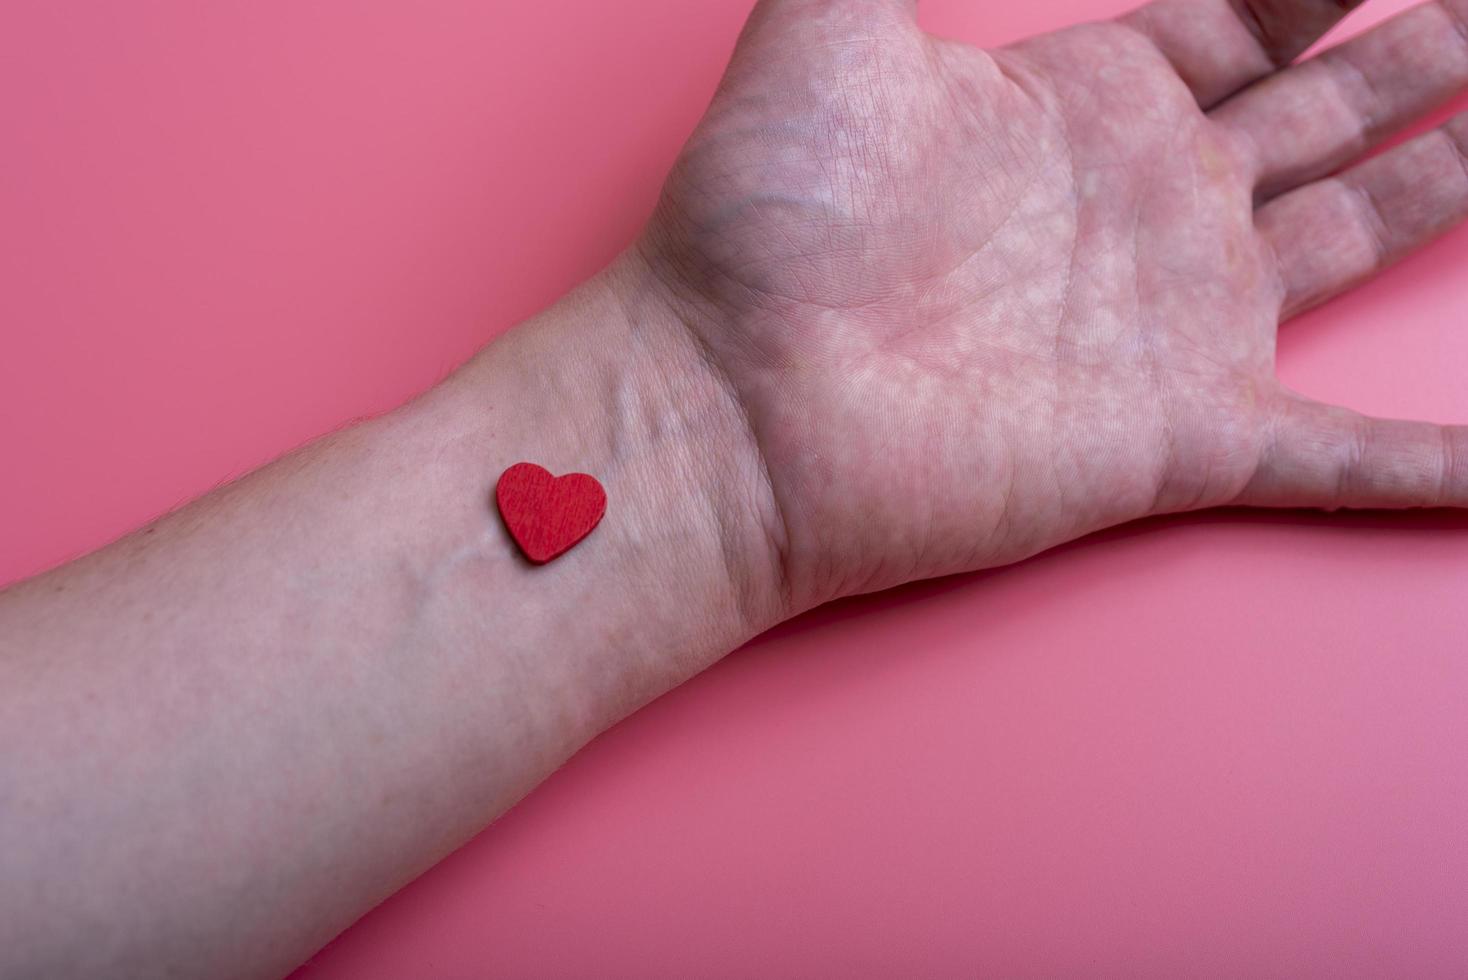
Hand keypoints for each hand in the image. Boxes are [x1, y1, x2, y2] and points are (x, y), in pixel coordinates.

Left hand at [636, 0, 1467, 611]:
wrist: (735, 401)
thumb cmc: (765, 216)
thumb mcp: (831, 15)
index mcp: (1084, 101)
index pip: (1245, 14)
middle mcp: (1146, 204)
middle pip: (1327, 109)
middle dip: (1418, 57)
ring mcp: (1172, 325)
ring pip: (1357, 241)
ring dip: (1447, 191)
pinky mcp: (1177, 440)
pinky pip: (1335, 460)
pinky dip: (1425, 471)